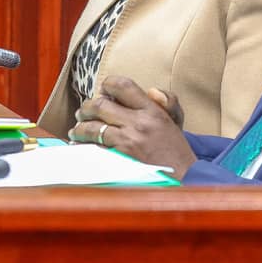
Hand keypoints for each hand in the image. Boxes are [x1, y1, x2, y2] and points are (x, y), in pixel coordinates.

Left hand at [71, 76, 194, 176]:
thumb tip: (150, 89)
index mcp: (152, 110)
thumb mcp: (176, 120)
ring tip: (77, 130)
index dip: (108, 84)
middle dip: (87, 107)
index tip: (103, 90)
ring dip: (80, 127)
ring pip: (92, 127)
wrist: (185, 178)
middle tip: (83, 112)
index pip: (123, 85)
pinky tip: (80, 145)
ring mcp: (128, 141)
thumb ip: (166, 101)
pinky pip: (94, 148)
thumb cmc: (176, 150)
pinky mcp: (120, 158)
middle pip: (101, 105)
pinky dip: (83, 145)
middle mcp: (138, 123)